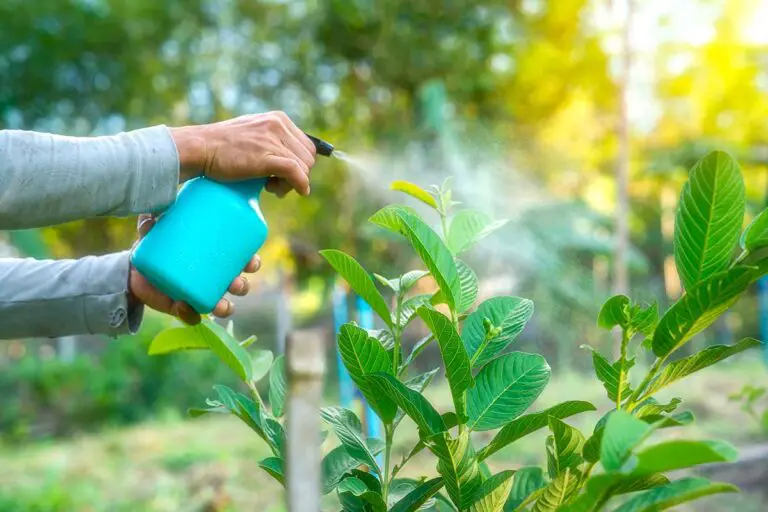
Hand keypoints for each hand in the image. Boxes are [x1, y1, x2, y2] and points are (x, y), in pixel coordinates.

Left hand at [128, 214, 261, 324]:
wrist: (134, 270)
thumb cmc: (156, 246)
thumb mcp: (156, 232)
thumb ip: (152, 221)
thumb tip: (151, 217)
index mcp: (215, 258)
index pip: (241, 261)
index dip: (252, 263)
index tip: (252, 261)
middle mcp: (212, 279)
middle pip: (237, 285)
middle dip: (242, 286)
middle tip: (235, 283)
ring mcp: (199, 295)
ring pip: (222, 305)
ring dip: (226, 307)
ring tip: (221, 304)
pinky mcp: (183, 308)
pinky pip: (192, 316)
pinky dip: (190, 314)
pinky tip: (184, 306)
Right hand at [170, 111, 316, 196]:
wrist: (200, 148)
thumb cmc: (222, 146)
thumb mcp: (253, 133)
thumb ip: (272, 140)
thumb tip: (292, 164)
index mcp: (278, 119)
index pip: (306, 146)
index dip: (300, 164)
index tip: (283, 174)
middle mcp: (278, 126)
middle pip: (308, 158)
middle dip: (297, 174)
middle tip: (275, 183)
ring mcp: (272, 140)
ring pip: (303, 167)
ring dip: (292, 183)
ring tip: (271, 186)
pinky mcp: (266, 157)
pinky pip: (295, 172)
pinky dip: (300, 185)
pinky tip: (299, 191)